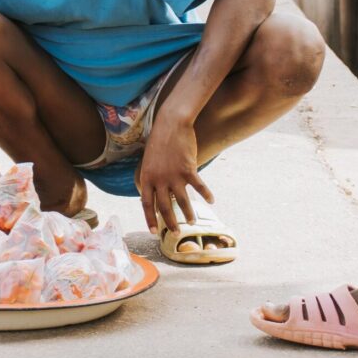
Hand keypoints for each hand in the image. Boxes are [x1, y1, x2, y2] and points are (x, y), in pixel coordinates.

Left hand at [137, 115, 213, 235]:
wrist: (171, 123)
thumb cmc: (160, 140)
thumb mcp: (150, 160)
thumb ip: (153, 177)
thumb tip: (160, 193)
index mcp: (146, 177)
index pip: (146, 204)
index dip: (149, 219)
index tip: (154, 232)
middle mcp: (159, 179)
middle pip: (164, 207)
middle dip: (170, 222)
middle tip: (176, 233)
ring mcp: (174, 175)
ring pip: (182, 201)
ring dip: (188, 214)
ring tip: (192, 222)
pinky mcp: (188, 169)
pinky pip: (199, 187)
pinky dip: (206, 194)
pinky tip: (211, 201)